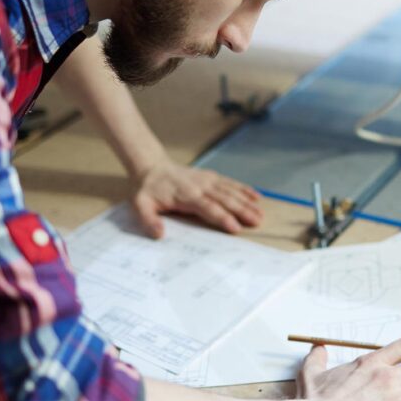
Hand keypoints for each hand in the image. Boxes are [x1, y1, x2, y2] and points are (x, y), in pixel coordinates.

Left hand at [130, 160, 262, 237]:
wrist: (151, 166)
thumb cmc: (147, 189)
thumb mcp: (140, 206)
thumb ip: (149, 221)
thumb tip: (160, 234)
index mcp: (186, 196)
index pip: (208, 208)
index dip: (222, 218)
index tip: (235, 227)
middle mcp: (200, 186)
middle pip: (225, 200)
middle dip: (242, 211)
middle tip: (257, 222)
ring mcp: (207, 180)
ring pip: (231, 191)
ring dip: (247, 202)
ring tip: (261, 214)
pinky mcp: (211, 177)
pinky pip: (230, 183)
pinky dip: (244, 189)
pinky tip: (256, 197)